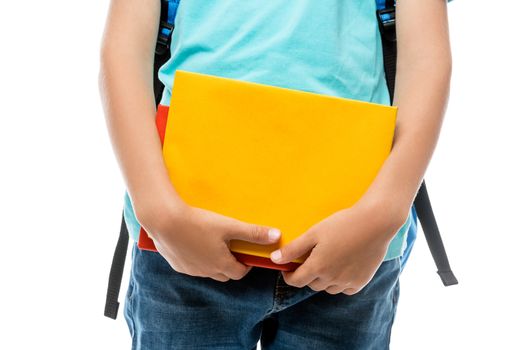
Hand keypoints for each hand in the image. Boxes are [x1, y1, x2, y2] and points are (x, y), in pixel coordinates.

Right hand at [139, 197, 280, 282]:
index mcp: (220, 264)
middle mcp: (205, 271)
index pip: (239, 273)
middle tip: (231, 248)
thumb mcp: (229, 226)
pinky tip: (194, 243)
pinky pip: (191, 266)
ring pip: (207, 271)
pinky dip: (196, 259)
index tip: (246, 254)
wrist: (163, 221)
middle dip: (230, 264)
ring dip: (213, 262)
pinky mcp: (176, 264)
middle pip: (224, 274)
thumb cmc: (197, 222)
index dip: (245, 265)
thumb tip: (276, 236)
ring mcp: (189, 270)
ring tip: (213, 244)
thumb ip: (253, 233)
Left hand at [270, 198, 407, 294]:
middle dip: (307, 274)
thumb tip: (274, 259)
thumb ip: (293, 249)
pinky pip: (345, 289)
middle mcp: (332, 279)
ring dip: (323, 279)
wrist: (375, 223)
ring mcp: (347, 282)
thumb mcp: (314, 233)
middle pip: (312, 284)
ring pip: (328, 288)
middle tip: (310, 259)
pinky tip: (342, 267)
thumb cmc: (343, 224)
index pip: (296, 281)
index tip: (288, 269)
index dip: (289, 276)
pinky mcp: (361, 281)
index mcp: (318, 267)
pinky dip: (340, 282)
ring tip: (327, 261)